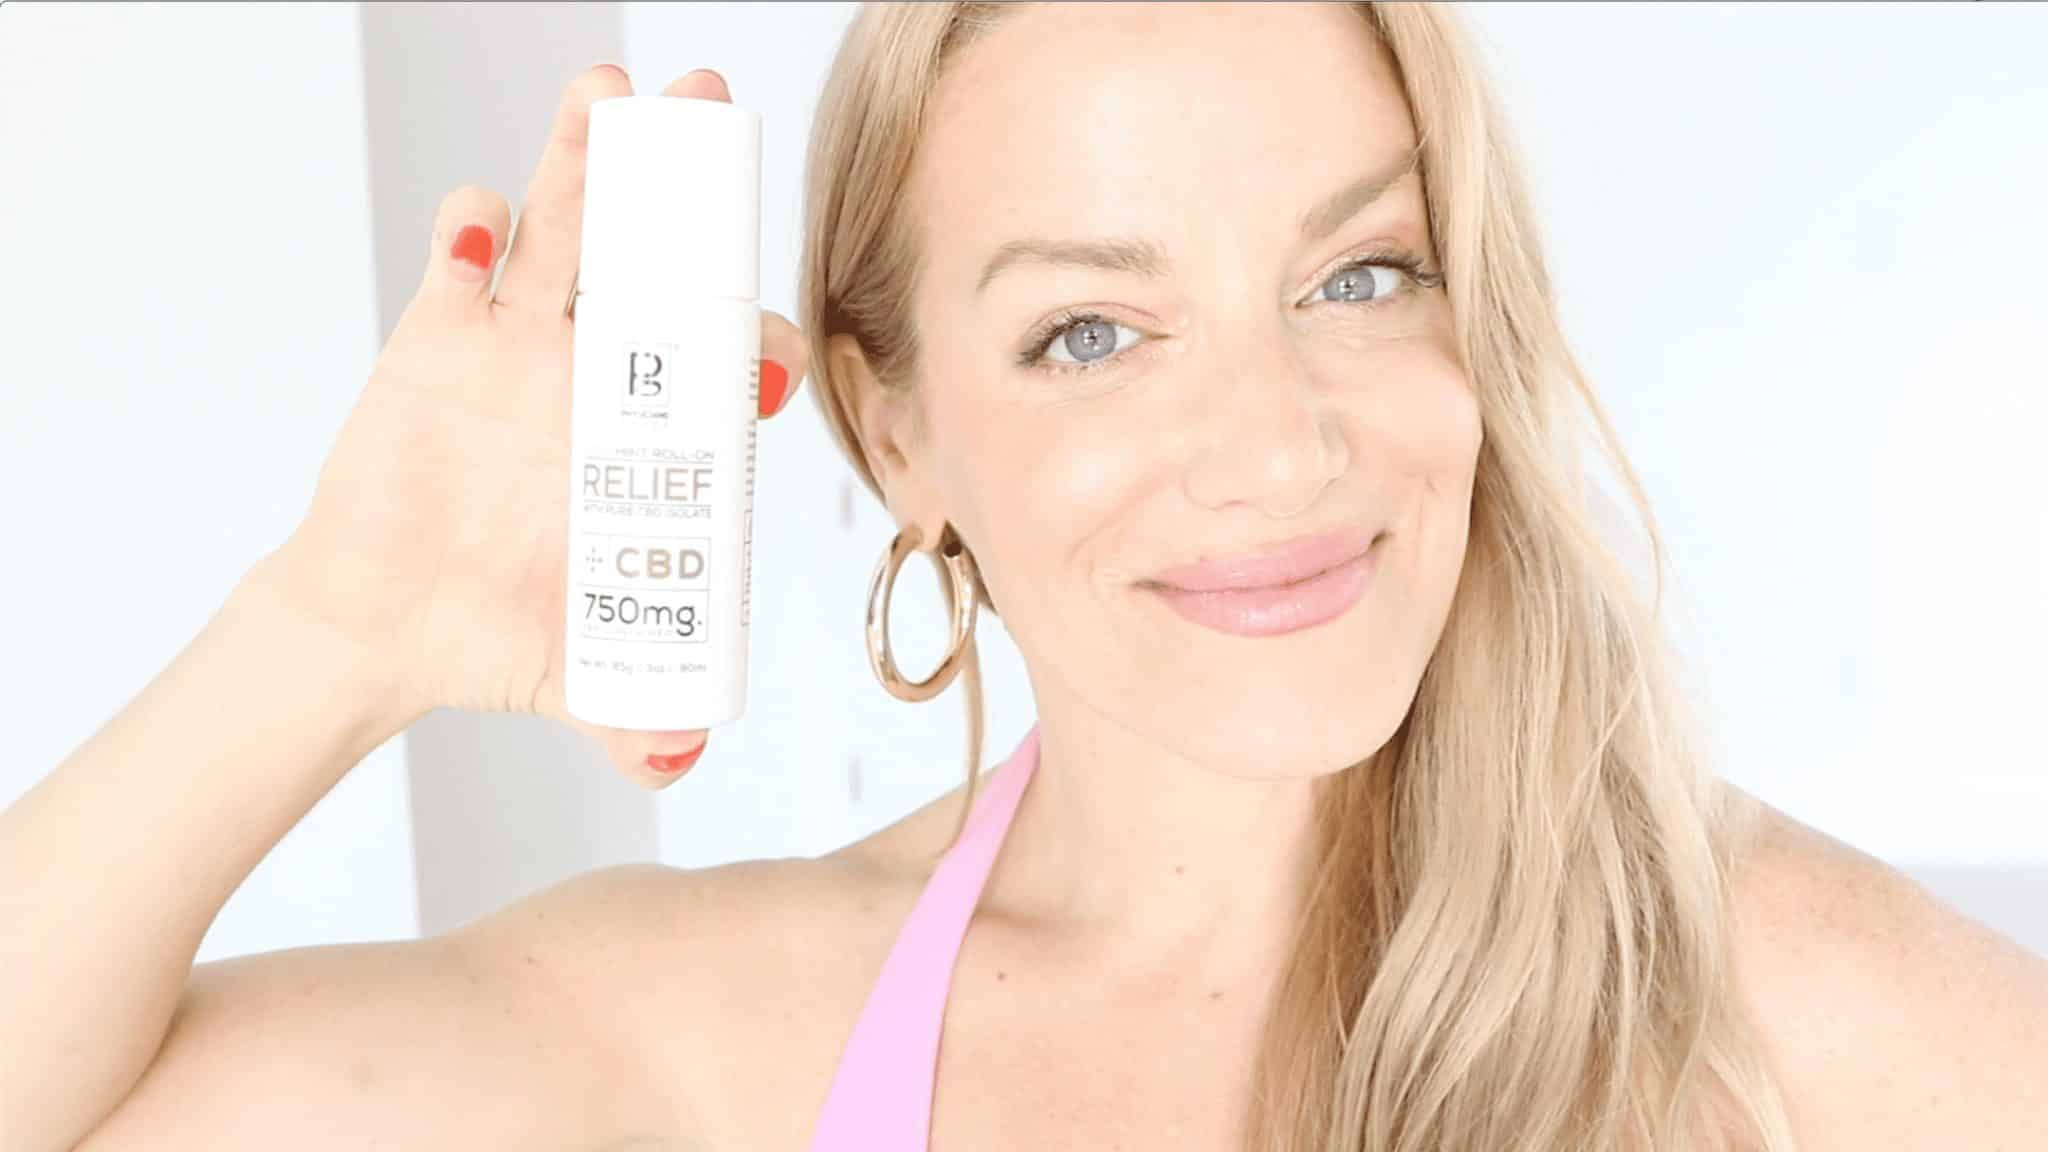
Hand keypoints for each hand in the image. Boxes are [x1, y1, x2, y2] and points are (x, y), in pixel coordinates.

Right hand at [274, 65, 806, 784]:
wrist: (387, 627)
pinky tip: (483, 221)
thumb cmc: (496, 636)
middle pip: (653, 262)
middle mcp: (599, 375)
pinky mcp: (436, 339)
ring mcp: (521, 347)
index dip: (752, 346)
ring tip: (609, 97)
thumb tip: (676, 759)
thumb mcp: (574, 681)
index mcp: (650, 443)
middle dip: (682, 189)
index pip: (722, 367)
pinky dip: (472, 233)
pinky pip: (462, 264)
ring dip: (584, 162)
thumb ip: (631, 719)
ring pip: (567, 231)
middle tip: (708, 111)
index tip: (768, 356)